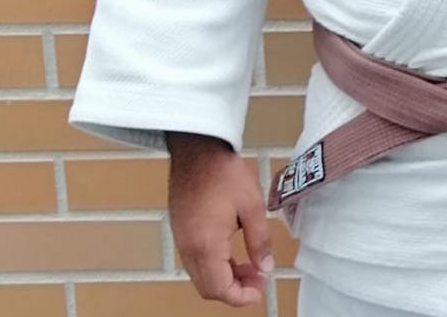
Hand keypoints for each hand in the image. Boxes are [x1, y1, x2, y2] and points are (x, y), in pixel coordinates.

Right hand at [168, 132, 274, 305]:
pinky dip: (215, 264)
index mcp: (206, 246)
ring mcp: (181, 239)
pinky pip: (195, 260)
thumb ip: (259, 241)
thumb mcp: (252, 206)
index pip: (219, 289)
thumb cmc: (226, 174)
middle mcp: (188, 249)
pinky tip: (233, 251)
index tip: (261, 290)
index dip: (241, 297)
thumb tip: (265, 267)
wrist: (197, 149)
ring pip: (201, 275)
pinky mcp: (181, 229)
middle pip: (208, 287)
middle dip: (234, 290)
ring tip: (251, 264)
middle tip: (258, 278)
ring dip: (225, 277)